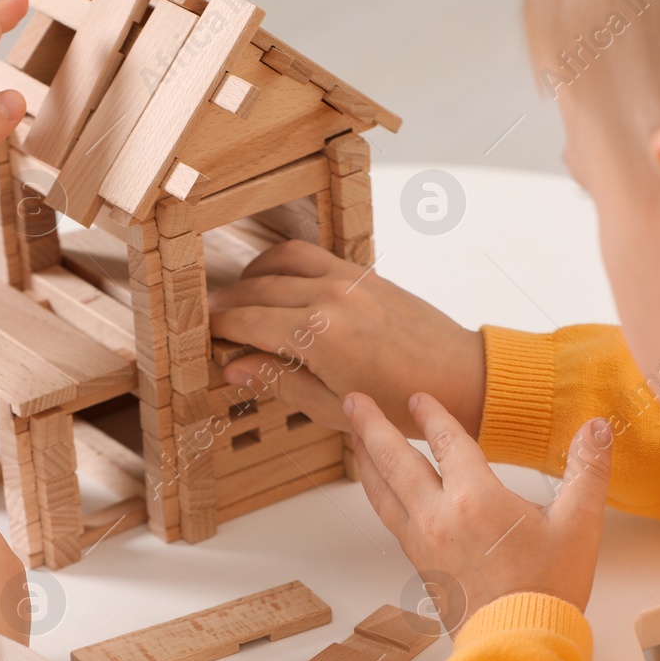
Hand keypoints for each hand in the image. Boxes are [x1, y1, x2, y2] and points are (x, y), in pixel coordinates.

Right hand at [206, 240, 485, 437]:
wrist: (459, 377)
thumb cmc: (402, 401)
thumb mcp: (330, 406)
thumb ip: (279, 380)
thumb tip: (235, 368)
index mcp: (318, 335)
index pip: (248, 321)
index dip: (218, 328)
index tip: (201, 336)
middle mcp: (329, 297)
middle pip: (257, 289)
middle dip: (227, 303)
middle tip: (208, 320)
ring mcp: (347, 279)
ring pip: (280, 262)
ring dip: (251, 275)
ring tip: (236, 296)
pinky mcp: (363, 273)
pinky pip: (311, 254)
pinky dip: (283, 262)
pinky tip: (274, 280)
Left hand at [345, 391, 612, 627]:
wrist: (520, 644)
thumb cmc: (548, 588)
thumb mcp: (579, 525)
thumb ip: (587, 470)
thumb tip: (598, 428)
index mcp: (475, 499)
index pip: (447, 442)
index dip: (433, 415)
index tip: (418, 397)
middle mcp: (439, 516)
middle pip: (395, 460)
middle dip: (371, 426)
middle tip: (352, 401)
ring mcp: (423, 543)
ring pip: (383, 492)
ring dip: (367, 460)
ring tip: (354, 438)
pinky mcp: (420, 565)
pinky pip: (390, 519)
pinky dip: (379, 495)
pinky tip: (381, 492)